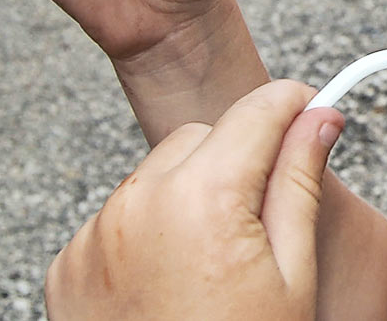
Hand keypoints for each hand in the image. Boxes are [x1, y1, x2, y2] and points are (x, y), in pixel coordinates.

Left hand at [45, 81, 344, 320]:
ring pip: (155, 175)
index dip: (294, 104)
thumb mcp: (292, 274)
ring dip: (189, 192)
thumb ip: (300, 182)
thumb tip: (319, 116)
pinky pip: (116, 219)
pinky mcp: (66, 266)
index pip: (257, 111)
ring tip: (215, 260)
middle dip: (237, 156)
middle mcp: (137, 202)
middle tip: (266, 210)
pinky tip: (172, 280)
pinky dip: (146, 231)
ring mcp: (93, 235)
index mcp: (204, 198)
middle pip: (202, 137)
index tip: (314, 109)